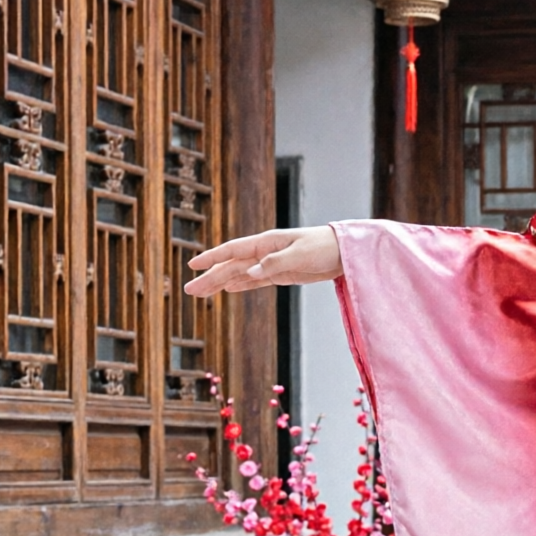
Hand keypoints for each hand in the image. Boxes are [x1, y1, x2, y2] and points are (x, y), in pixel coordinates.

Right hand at [184, 225, 340, 298]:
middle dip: (210, 278)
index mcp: (265, 243)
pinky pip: (256, 281)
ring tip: (201, 293)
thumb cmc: (324, 247)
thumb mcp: (299, 255)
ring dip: (220, 283)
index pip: (232, 250)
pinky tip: (227, 289)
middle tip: (189, 290)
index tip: (192, 266)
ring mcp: (271, 264)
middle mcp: (264, 252)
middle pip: (231, 266)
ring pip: (240, 274)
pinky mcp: (282, 274)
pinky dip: (241, 285)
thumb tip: (249, 272)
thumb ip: (274, 264)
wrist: (345, 252)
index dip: (211, 258)